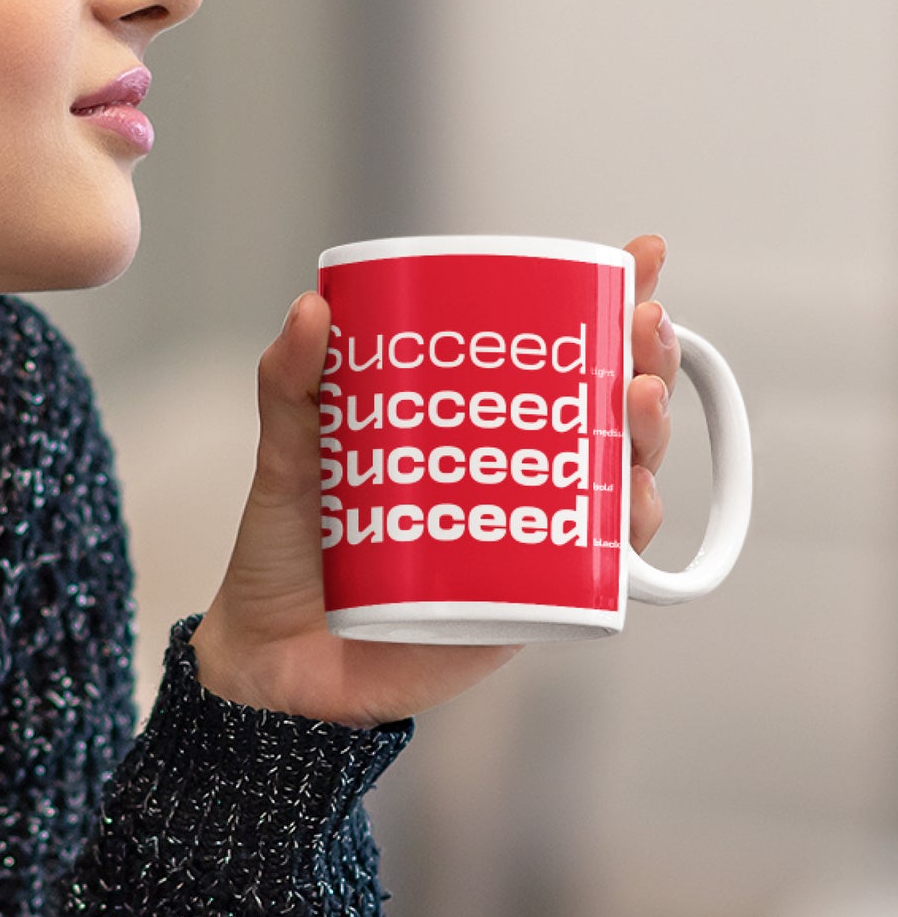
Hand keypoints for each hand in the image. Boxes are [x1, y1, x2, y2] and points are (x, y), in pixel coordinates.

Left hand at [190, 234, 679, 726]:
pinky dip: (622, 535)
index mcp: (466, 430)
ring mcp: (523, 542)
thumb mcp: (288, 459)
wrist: (269, 659)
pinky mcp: (521, 605)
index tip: (640, 258)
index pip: (551, 357)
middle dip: (647, 363)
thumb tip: (312, 307)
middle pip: (606, 414)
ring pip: (616, 484)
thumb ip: (292, 385)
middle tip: (642, 328)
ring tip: (638, 402)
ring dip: (646, 439)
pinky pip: (593, 573)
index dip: (607, 306)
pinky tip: (628, 499)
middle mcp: (510, 480)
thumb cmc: (285, 555)